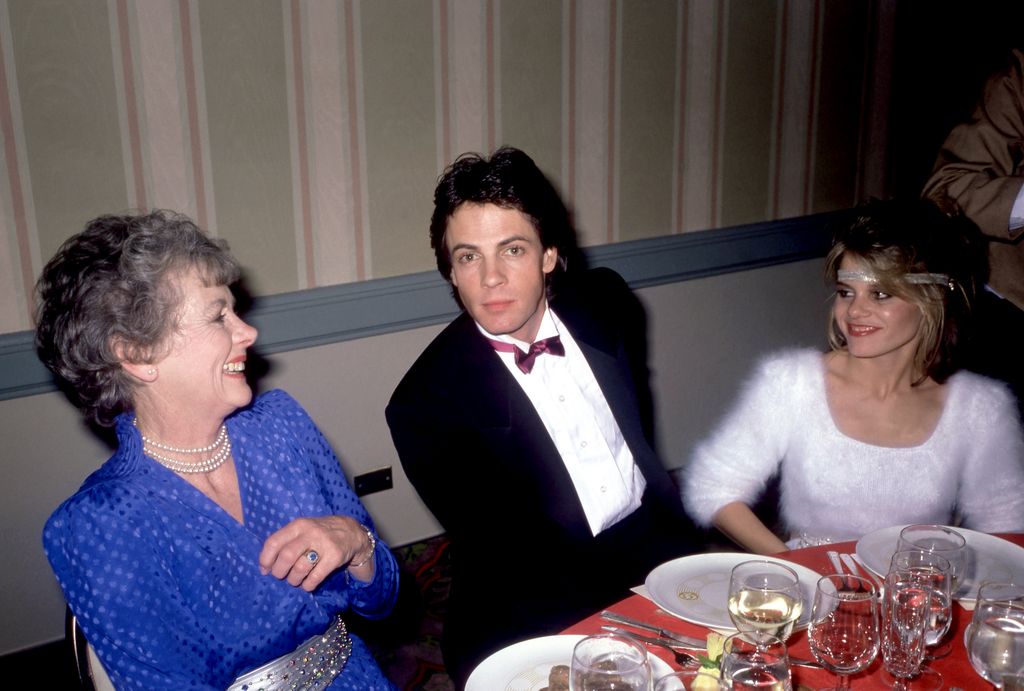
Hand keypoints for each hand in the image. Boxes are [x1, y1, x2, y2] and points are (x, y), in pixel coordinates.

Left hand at [259, 515, 373, 591]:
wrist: (351, 531)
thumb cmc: (319, 533)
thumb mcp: (302, 530)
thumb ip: (285, 542)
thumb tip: (264, 566)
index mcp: (298, 525)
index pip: (274, 542)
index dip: (266, 559)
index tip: (265, 569)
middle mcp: (310, 532)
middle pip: (286, 556)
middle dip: (279, 571)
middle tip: (280, 576)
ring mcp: (324, 544)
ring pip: (300, 567)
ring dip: (293, 579)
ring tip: (294, 580)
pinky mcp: (335, 557)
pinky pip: (316, 576)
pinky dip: (308, 585)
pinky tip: (307, 584)